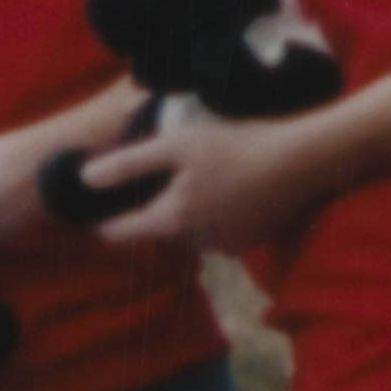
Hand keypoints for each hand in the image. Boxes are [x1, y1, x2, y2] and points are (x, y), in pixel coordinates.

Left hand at [65, 99, 323, 268]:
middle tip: (152, 181)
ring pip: (189, 232)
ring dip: (185, 213)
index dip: (103, 223)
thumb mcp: (175, 145)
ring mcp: (228, 246)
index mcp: (173, 221)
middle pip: (158, 231)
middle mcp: (198, 242)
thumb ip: (128, 164)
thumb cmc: (236, 146)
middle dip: (152, 210)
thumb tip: (86, 179)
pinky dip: (213, 214)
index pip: (122, 233)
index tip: (91, 214)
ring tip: (192, 180)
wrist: (304, 160)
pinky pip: (218, 231)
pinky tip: (224, 187)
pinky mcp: (252, 241)